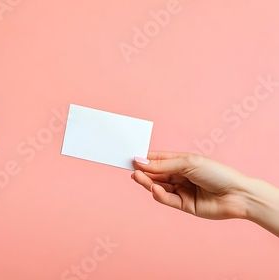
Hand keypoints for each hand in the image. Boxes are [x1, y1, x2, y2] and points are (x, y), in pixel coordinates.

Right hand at [131, 151, 250, 219]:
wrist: (238, 195)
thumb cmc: (217, 173)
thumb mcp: (188, 163)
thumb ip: (162, 165)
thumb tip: (140, 162)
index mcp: (181, 162)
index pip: (157, 159)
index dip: (143, 158)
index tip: (129, 157)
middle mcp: (179, 176)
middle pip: (155, 173)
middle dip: (143, 171)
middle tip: (130, 169)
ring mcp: (181, 190)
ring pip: (158, 186)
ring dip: (147, 182)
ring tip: (137, 177)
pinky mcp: (183, 205)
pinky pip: (166, 199)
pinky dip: (159, 194)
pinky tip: (155, 188)